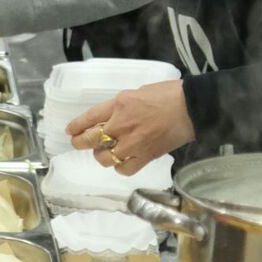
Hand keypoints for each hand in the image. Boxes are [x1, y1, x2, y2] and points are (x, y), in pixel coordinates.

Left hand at [68, 80, 195, 173]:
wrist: (191, 108)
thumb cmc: (167, 94)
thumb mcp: (136, 93)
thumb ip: (121, 106)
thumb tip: (113, 117)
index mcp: (118, 104)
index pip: (89, 117)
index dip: (76, 126)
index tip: (71, 131)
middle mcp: (121, 125)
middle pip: (91, 140)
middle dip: (81, 143)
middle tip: (79, 144)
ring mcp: (133, 143)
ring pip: (104, 157)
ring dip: (101, 156)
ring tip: (104, 153)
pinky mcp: (146, 157)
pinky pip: (124, 168)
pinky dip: (120, 167)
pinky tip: (121, 162)